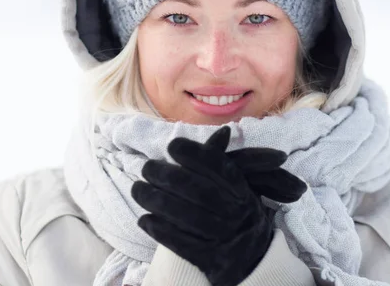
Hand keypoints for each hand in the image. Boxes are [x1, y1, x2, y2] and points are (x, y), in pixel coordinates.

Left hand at [131, 126, 306, 285]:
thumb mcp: (237, 186)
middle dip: (166, 176)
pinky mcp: (211, 259)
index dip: (194, 154)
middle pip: (197, 189)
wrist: (252, 258)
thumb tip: (223, 131)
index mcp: (241, 190)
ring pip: (185, 215)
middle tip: (147, 168)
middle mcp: (235, 211)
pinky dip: (159, 230)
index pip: (218, 166)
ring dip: (155, 200)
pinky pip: (181, 243)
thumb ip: (221, 162)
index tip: (172, 146)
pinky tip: (144, 219)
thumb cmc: (237, 212)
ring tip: (137, 190)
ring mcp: (224, 236)